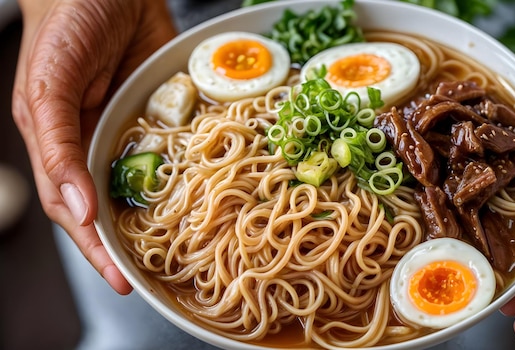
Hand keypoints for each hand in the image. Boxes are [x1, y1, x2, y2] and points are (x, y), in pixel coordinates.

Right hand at [12, 0, 176, 293]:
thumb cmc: (65, 27)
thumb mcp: (49, 85)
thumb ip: (57, 145)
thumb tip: (78, 207)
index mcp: (61, 146)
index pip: (76, 211)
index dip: (96, 248)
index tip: (122, 280)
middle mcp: (97, 146)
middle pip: (113, 207)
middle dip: (131, 244)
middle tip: (157, 277)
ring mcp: (131, 132)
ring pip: (147, 185)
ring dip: (164, 216)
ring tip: (186, 249)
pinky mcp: (163, 115)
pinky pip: (178, 151)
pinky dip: (188, 175)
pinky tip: (206, 194)